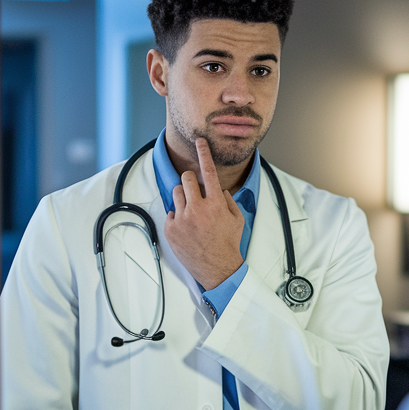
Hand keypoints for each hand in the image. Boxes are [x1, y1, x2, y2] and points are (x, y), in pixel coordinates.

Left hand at [163, 138, 245, 289]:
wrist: (217, 268)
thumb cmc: (228, 243)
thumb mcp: (237, 219)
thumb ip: (227, 200)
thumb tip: (217, 188)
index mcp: (215, 204)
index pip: (208, 171)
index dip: (204, 153)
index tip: (200, 141)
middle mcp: (198, 209)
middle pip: (186, 178)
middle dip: (190, 179)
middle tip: (194, 189)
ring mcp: (182, 219)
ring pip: (176, 192)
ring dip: (184, 197)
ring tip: (192, 212)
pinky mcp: (171, 229)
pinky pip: (171, 211)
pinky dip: (178, 216)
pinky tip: (187, 227)